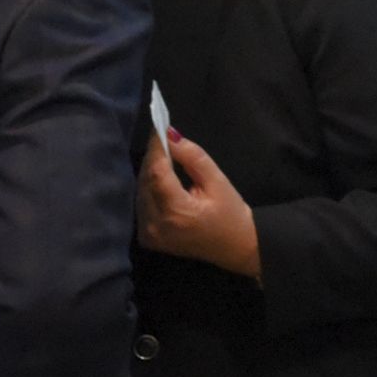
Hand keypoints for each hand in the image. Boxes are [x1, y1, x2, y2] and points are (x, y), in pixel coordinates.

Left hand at [137, 129, 261, 281]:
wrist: (235, 248)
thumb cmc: (231, 214)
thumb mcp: (218, 181)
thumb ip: (194, 158)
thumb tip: (171, 135)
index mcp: (176, 211)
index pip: (157, 172)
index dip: (156, 148)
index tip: (158, 127)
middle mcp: (156, 224)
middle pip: (145, 181)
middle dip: (152, 158)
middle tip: (162, 139)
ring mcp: (148, 234)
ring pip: (140, 192)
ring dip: (149, 172)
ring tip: (163, 156)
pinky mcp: (146, 237)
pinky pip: (142, 205)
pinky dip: (149, 188)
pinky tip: (160, 178)